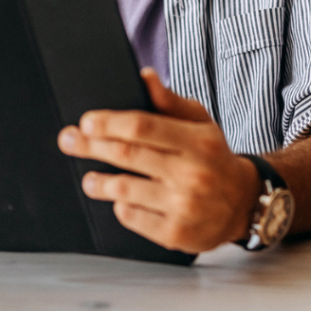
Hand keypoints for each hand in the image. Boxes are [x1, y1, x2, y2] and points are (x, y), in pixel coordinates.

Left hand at [57, 67, 261, 252]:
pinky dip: (121, 206)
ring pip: (124, 189)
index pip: (144, 127)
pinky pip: (132, 217)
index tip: (87, 121)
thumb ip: (170, 102)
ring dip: (99, 182)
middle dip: (91, 146)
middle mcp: (191, 172)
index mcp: (197, 141)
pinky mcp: (175, 234)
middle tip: (69, 140)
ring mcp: (183, 205)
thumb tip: (144, 76)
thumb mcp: (201, 123)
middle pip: (128, 155)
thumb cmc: (214, 156)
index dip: (110, 123)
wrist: (242, 202)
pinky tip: (120, 199)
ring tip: (89, 178)